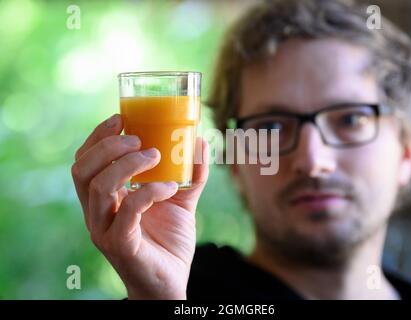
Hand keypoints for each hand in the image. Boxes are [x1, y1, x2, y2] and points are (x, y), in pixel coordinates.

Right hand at [71, 114, 208, 298]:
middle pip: (82, 170)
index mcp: (104, 199)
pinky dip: (150, 192)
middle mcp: (97, 213)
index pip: (85, 161)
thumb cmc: (169, 242)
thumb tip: (200, 141)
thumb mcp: (181, 201)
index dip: (97, 137)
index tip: (120, 117)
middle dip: (108, 146)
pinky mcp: (120, 245)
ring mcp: (104, 230)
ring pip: (98, 188)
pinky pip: (127, 212)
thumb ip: (190, 174)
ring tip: (155, 156)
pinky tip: (170, 187)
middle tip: (138, 139)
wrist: (169, 283)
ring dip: (127, 165)